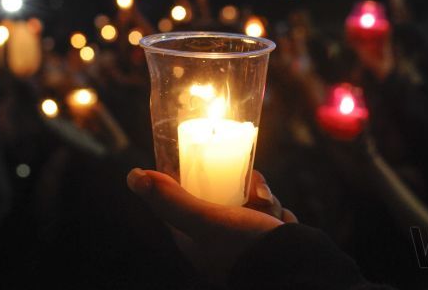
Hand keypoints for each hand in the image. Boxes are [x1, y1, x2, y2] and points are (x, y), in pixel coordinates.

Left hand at [127, 168, 295, 282]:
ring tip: (268, 209)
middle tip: (252, 190)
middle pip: (220, 189)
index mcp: (193, 237)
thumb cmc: (245, 246)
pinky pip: (267, 206)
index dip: (190, 174)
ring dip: (262, 195)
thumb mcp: (204, 219)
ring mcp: (241, 236)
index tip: (205, 159)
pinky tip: (279, 220)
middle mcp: (214, 237)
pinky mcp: (264, 234)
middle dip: (241, 184)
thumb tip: (133, 176)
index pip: (183, 194)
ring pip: (247, 194)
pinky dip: (275, 208)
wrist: (294, 268)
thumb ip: (170, 199)